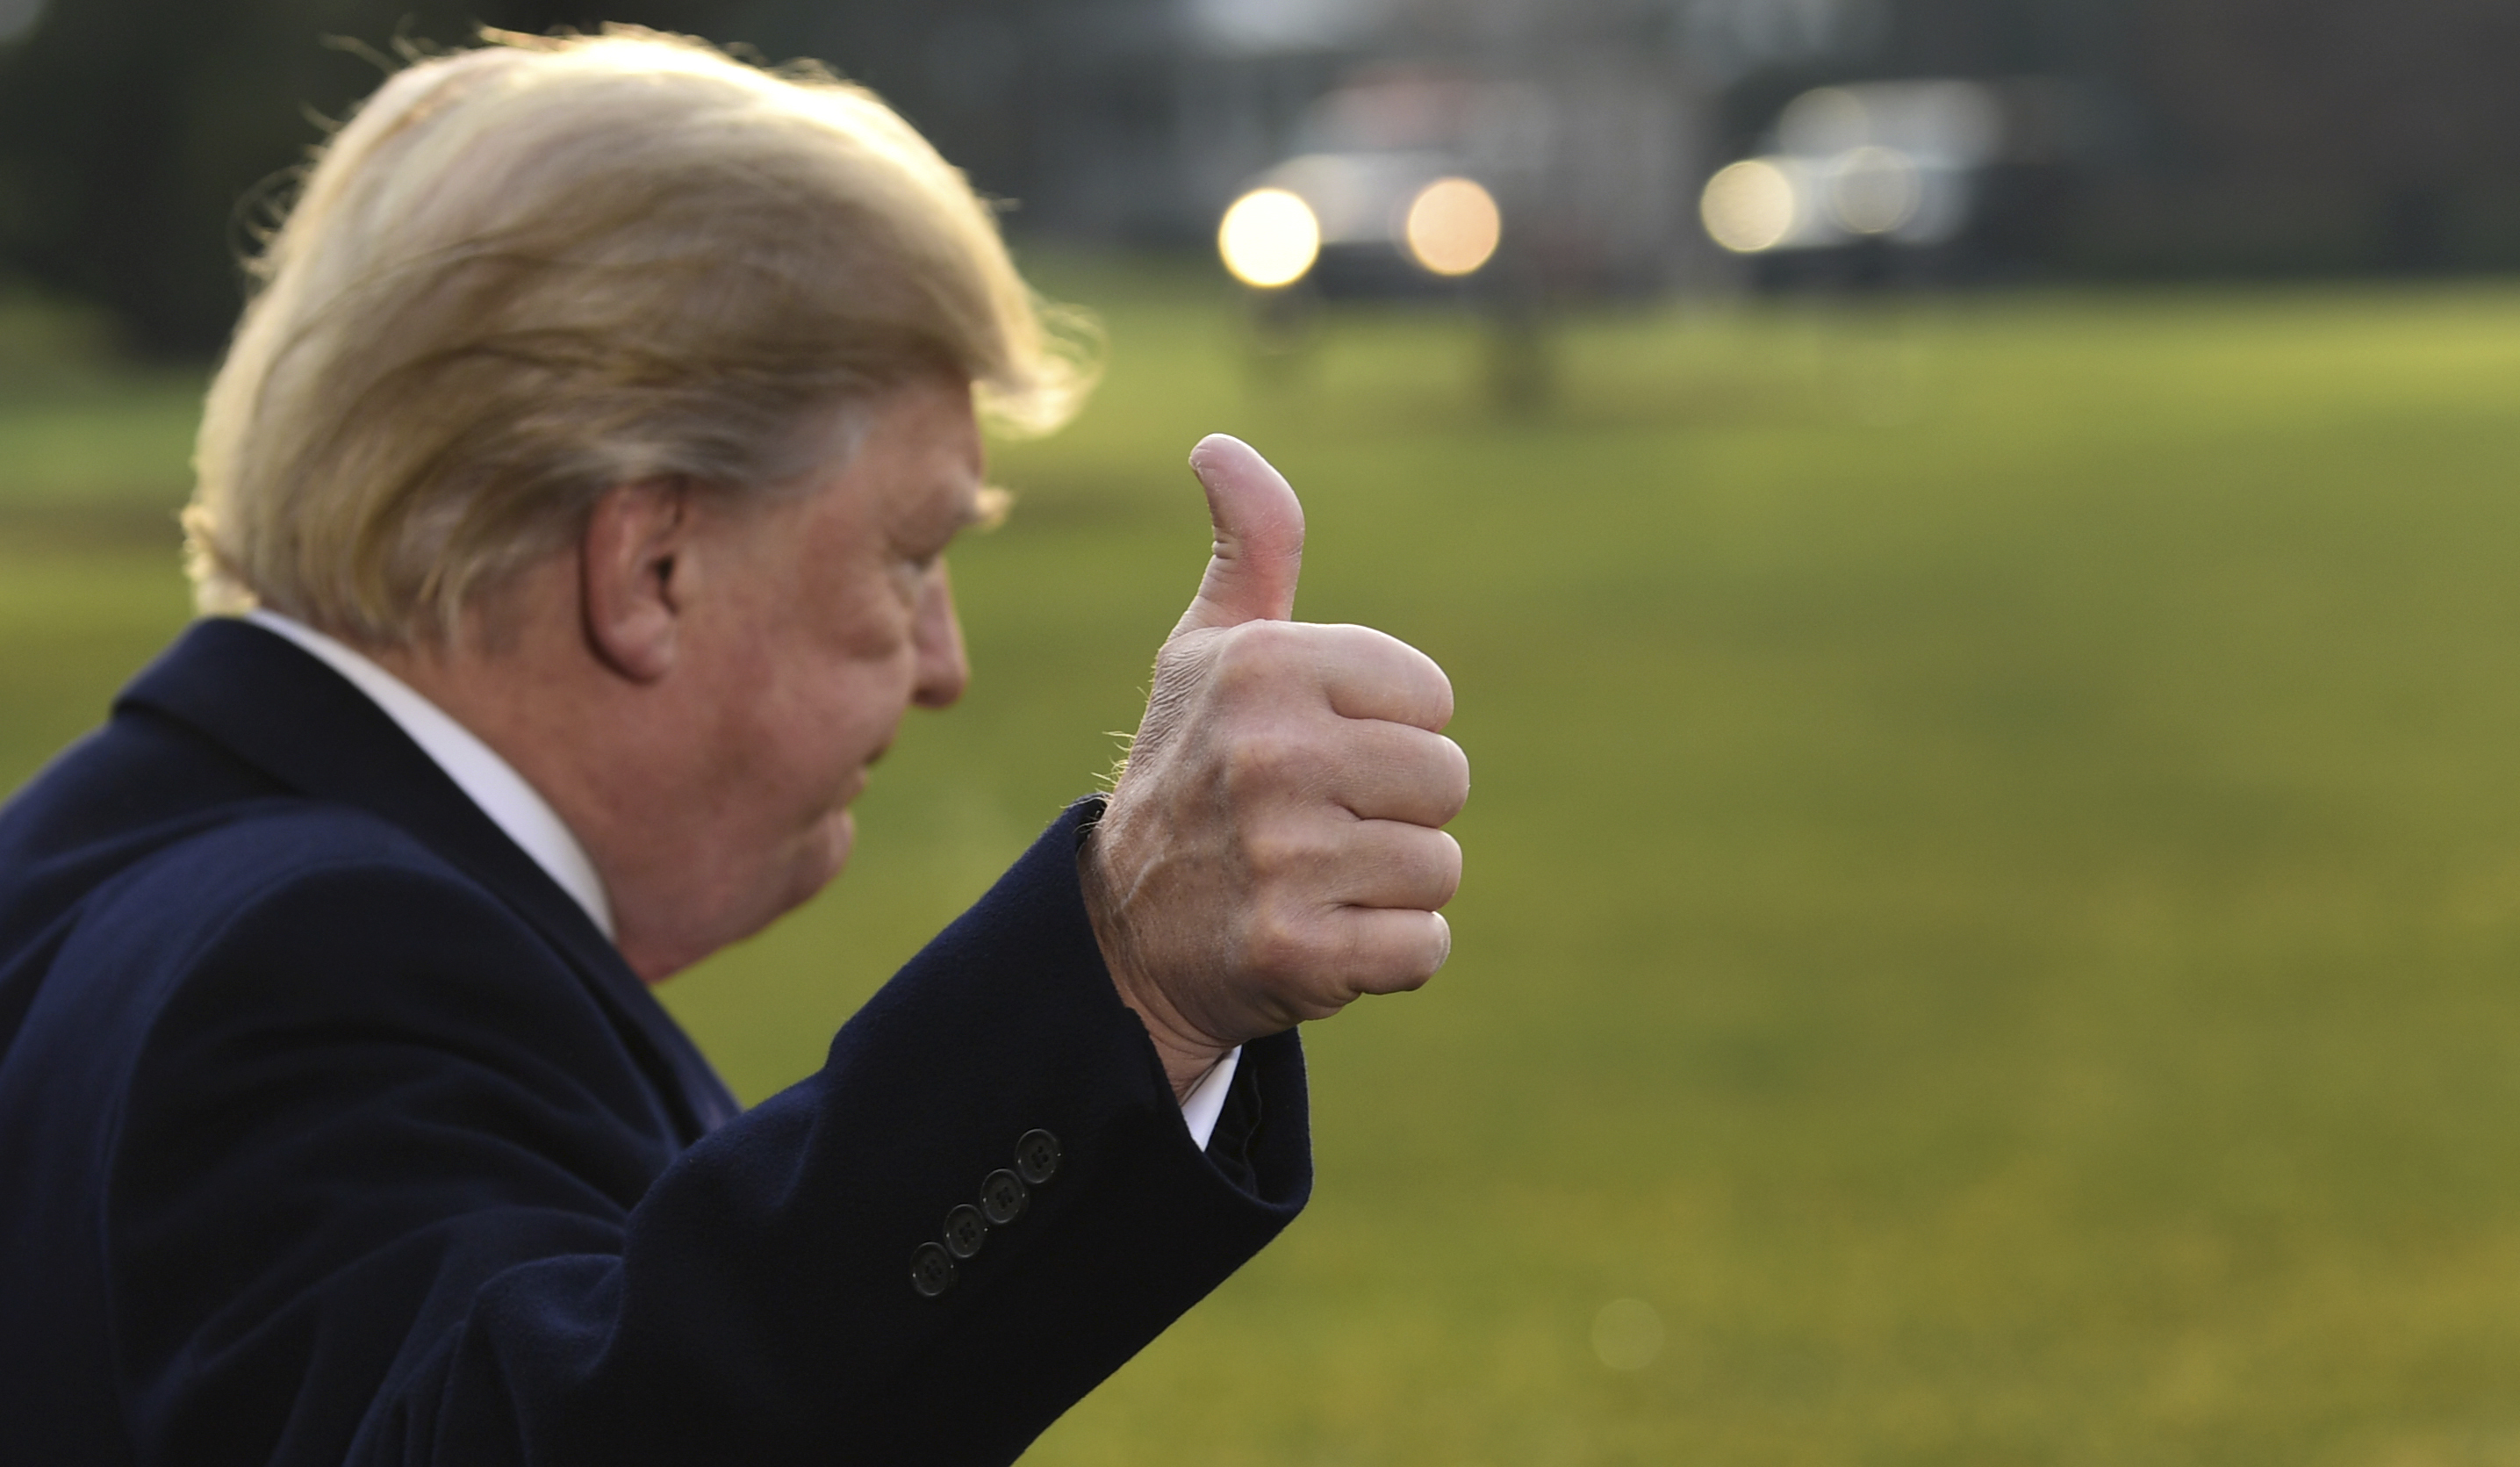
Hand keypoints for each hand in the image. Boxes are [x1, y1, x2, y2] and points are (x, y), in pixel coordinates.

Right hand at [1081, 435, 1468, 1099]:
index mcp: (1261, 665)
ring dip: (1391, 886)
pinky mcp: (1296, 952)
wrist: (1123, 937)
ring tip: (1314, 881)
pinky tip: (1322, 937)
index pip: (1431, 697)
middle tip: (1318, 826)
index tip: (1317, 751)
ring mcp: (1280, 857)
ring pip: (1438, 866)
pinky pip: (1425, 947)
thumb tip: (1218, 444)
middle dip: (1398, 812)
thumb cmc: (1192, 773)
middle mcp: (1267, 754)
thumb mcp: (1207, 651)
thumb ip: (1249, 545)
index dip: (1389, 730)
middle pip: (1446, 781)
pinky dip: (1388, 956)